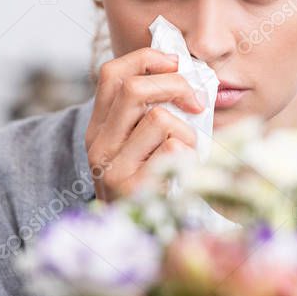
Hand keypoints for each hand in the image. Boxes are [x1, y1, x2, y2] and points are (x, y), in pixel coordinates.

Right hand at [84, 47, 204, 201]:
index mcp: (99, 127)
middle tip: (197, 102)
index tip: (176, 64)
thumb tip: (184, 69)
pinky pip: (174, 149)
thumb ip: (150, 111)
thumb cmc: (151, 181)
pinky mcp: (134, 188)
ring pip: (159, 118)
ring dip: (187, 130)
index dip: (147, 59)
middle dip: (177, 85)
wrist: (144, 236)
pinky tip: (186, 169)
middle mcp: (99, 145)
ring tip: (188, 149)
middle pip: (135, 88)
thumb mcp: (140, 143)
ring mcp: (113, 168)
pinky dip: (191, 154)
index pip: (112, 73)